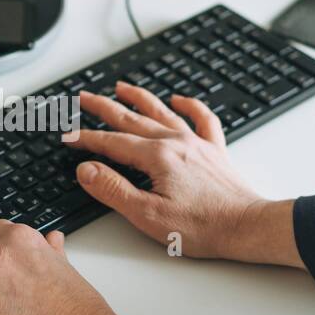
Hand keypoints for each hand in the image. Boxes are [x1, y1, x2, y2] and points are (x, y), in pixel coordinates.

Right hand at [70, 81, 303, 266]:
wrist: (246, 227)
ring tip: (122, 87)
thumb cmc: (203, 227)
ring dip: (139, 97)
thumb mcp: (148, 215)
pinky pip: (202, 119)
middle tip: (84, 98)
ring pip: (161, 112)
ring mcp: (196, 144)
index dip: (86, 138)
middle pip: (132, 118)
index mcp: (157, 158)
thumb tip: (87, 170)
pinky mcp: (214, 151)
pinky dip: (190, 106)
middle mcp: (176, 143)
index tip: (68, 135)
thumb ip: (114, 189)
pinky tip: (179, 99)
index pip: (112, 142)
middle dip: (104, 107)